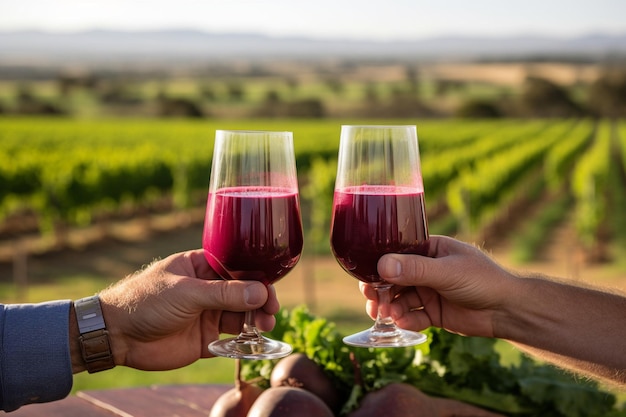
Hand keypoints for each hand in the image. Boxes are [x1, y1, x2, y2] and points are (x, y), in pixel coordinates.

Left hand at [96, 249, 278, 370]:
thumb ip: (224, 293)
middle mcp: (207, 289)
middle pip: (244, 292)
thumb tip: (259, 293)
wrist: (117, 335)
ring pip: (240, 315)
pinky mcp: (205, 339)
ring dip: (255, 320)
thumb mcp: (187, 292)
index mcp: (201, 267)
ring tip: (264, 325)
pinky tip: (253, 341)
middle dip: (259, 300)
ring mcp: (206, 314)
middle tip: (270, 310)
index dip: (256, 277)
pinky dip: (244, 340)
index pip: (237, 267)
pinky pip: (231, 339)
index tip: (270, 289)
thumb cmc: (145, 301)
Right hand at [361, 235, 515, 337]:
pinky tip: (403, 323)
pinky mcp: (434, 313)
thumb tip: (381, 265)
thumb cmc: (482, 281)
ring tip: (388, 315)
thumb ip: (415, 269)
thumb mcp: (447, 272)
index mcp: (429, 249)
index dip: (379, 266)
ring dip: (391, 307)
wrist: (508, 311)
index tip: (365, 278)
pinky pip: (412, 316)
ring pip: (400, 299)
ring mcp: (429, 291)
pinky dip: (405, 320)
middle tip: (373, 301)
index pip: (396, 254)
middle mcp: (426, 269)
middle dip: (381, 290)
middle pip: (393, 279)